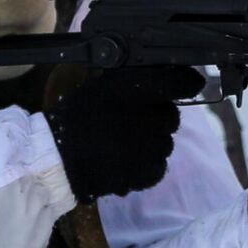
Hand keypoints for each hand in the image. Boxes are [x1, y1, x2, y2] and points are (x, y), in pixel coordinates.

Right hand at [47, 65, 205, 198]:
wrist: (57, 157)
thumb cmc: (77, 117)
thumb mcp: (103, 86)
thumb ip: (135, 81)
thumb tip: (164, 75)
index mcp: (136, 90)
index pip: (180, 82)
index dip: (187, 82)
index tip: (190, 84)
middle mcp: (150, 117)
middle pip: (172, 116)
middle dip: (158, 118)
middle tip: (135, 121)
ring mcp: (151, 148)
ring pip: (166, 143)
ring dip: (152, 142)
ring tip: (125, 143)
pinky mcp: (147, 173)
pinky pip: (159, 166)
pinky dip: (147, 165)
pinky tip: (127, 161)